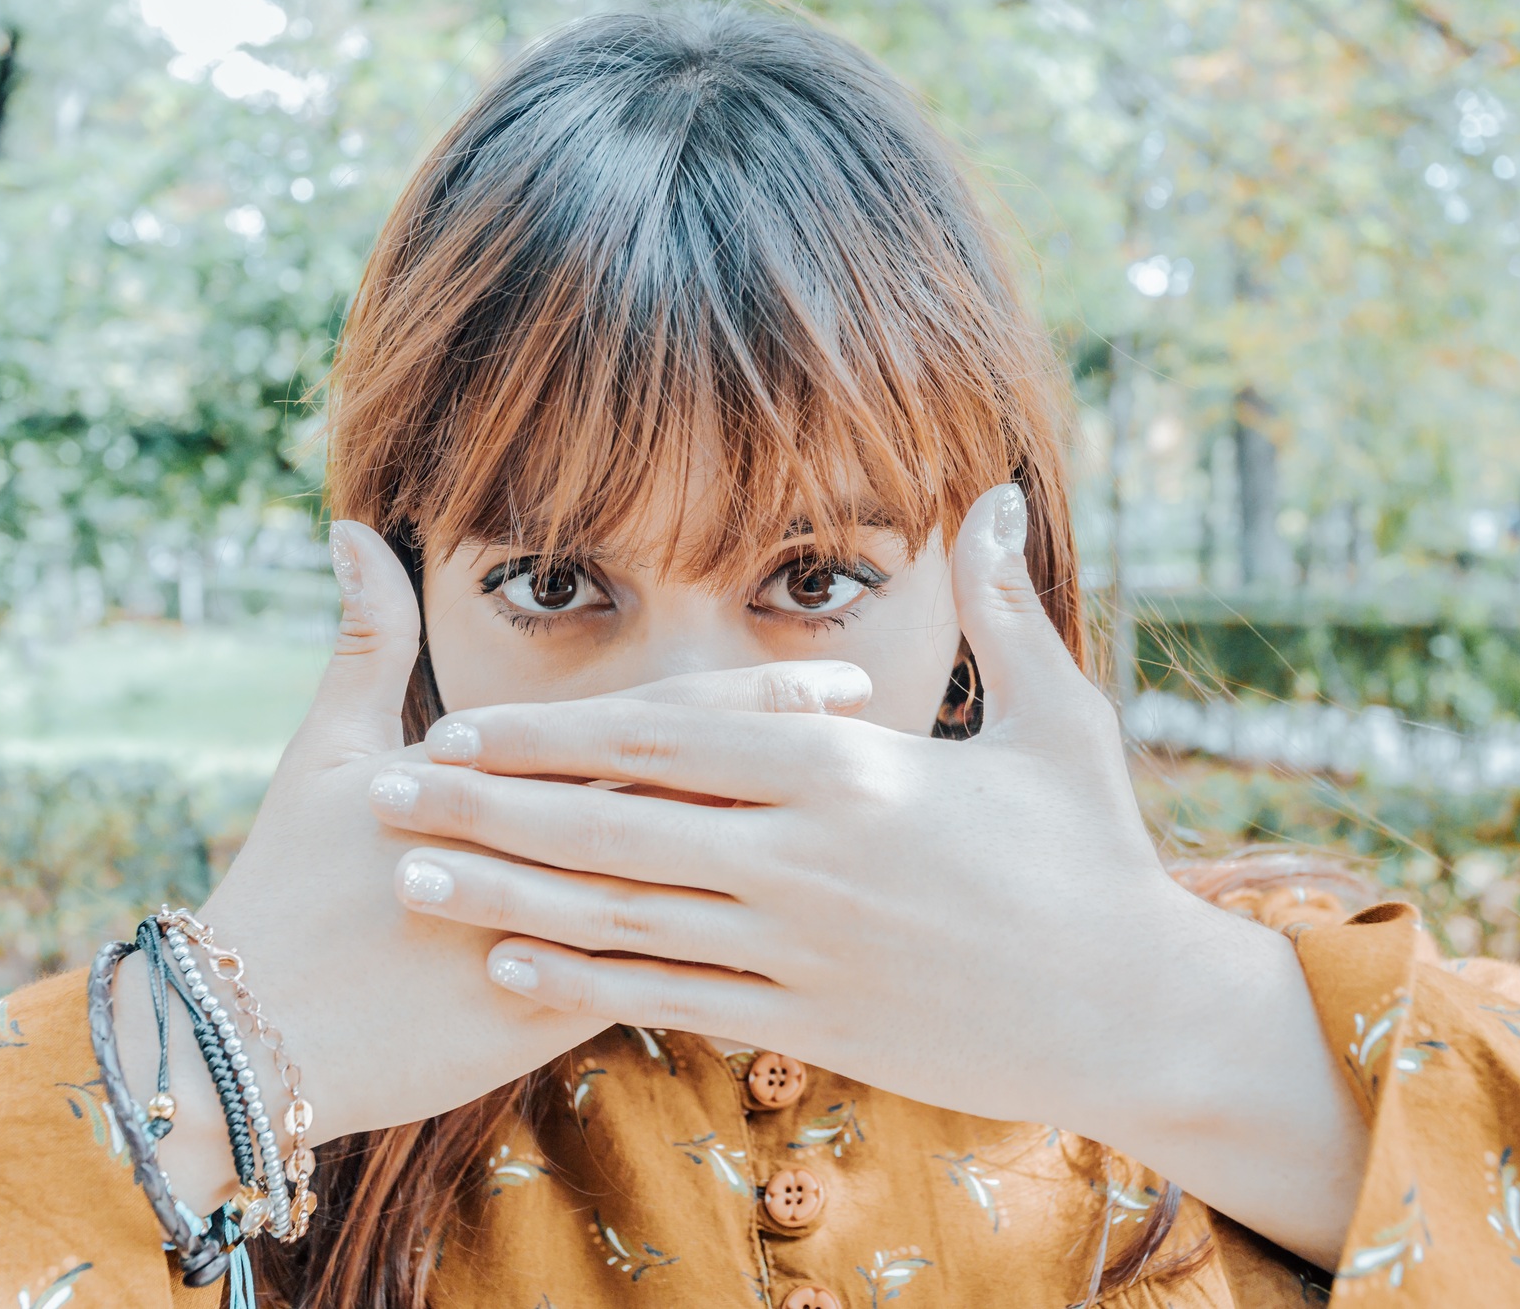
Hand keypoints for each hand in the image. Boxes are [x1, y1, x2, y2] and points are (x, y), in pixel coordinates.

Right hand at [116, 521, 876, 1216]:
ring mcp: (555, 934)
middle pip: (699, 799)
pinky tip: (815, 967)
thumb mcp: (330, 749)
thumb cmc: (286, 883)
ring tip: (870, 839)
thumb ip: (365, 638)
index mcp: (511, 779)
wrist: (240, 1030)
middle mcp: (547, 850)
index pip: (657, 730)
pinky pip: (658, 991)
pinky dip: (731, 976)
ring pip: (696, 893)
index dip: (753, 702)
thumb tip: (354, 527)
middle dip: (798, 767)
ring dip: (786, 861)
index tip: (834, 679)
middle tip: (889, 741)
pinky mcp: (544, 1016)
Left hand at [368, 486, 1366, 1266]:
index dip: (548, 730)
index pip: (666, 738)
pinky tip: (511, 963)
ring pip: (622, 918)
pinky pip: (676, 1000)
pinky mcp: (814, 1028)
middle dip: (488, 808)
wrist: (1136, 1014)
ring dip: (508, 895)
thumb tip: (993, 490)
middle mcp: (806, 859)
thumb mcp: (1057, 718)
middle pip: (613, 825)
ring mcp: (803, 952)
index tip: (458, 720)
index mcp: (851, 770)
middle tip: (383, 795)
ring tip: (412, 879)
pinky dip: (588, 981)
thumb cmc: (1096, 857)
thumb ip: (999, 605)